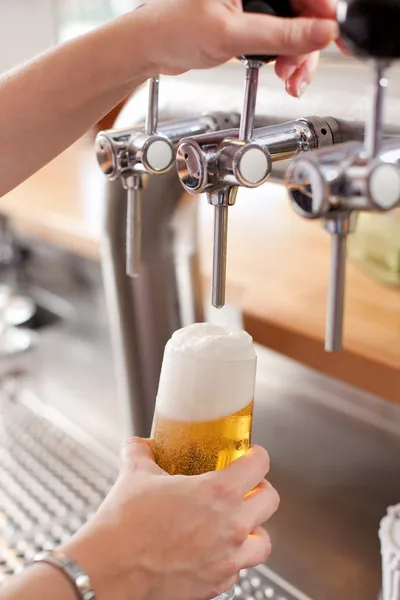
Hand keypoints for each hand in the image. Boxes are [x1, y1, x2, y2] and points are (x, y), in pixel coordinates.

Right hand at [62, 437, 278, 599]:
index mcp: (219, 492)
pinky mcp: (215, 585)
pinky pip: (238, 570)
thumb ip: (141, 453)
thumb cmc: (125, 524)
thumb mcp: (134, 475)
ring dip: (255, 530)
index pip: (259, 465)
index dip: (256, 456)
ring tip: (239, 524)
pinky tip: (214, 551)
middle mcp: (231, 526)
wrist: (109, 571)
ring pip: (264, 543)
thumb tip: (140, 445)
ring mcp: (227, 559)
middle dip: (260, 489)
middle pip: (270, 501)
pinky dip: (232, 560)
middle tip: (246, 487)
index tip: (251, 456)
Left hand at [131, 0, 337, 92]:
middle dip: (306, 46)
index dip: (325, 15)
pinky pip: (279, 33)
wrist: (151, 47)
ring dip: (297, 56)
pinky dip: (284, 56)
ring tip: (289, 79)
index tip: (338, 38)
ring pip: (294, 25)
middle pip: (303, 10)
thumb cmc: (174, 29)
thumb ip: (280, 36)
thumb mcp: (232, 35)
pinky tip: (283, 72)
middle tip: (300, 71)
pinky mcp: (250, 14)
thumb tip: (321, 33)